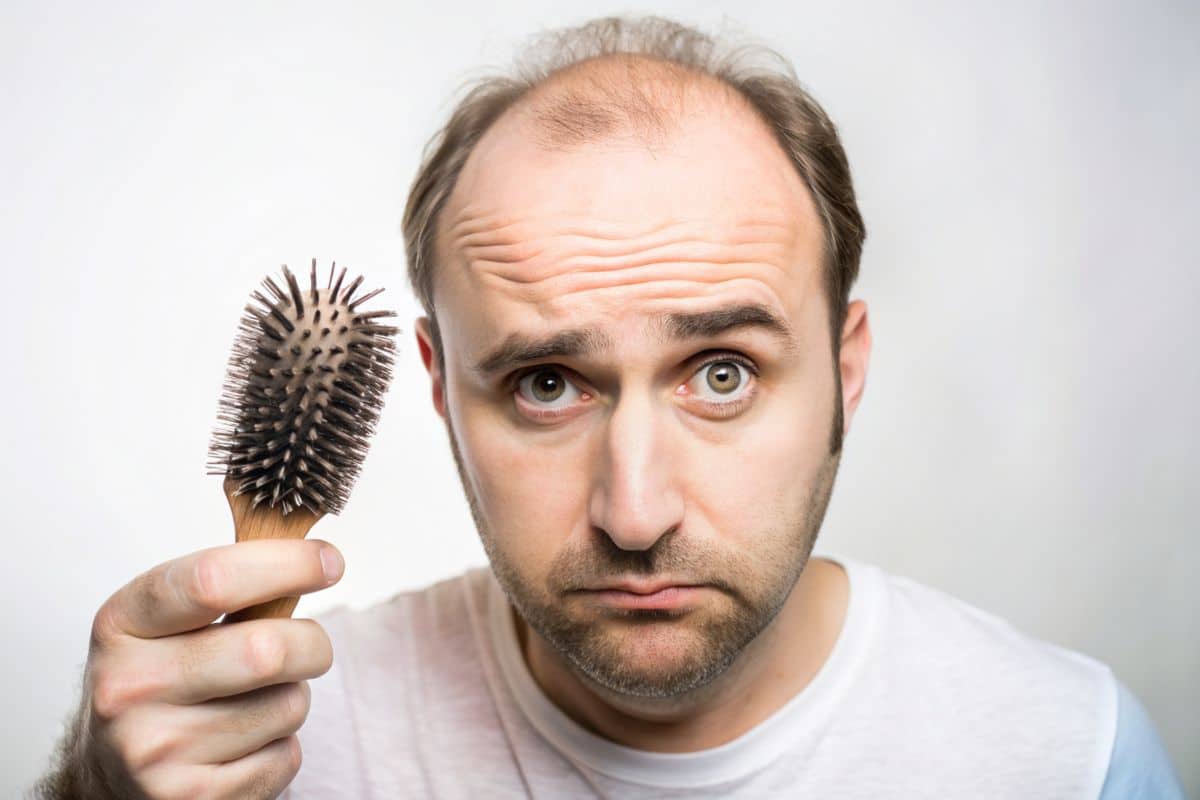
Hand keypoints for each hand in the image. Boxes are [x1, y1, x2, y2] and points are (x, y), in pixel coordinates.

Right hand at [71, 538, 343, 798]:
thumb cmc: (159, 675)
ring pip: (286, 705)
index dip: (287, 564)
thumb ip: (231, 583)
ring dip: (292, 697)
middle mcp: (128, 687)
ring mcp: (155, 750)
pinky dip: (281, 746)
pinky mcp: (188, 799)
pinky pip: (284, 756)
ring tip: (254, 699)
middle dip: (312, 643)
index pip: (212, 580)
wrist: (108, 769)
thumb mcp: (166, 618)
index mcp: (123, 623)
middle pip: (267, 650)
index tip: (330, 561)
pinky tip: (242, 742)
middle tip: (308, 644)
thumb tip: (312, 548)